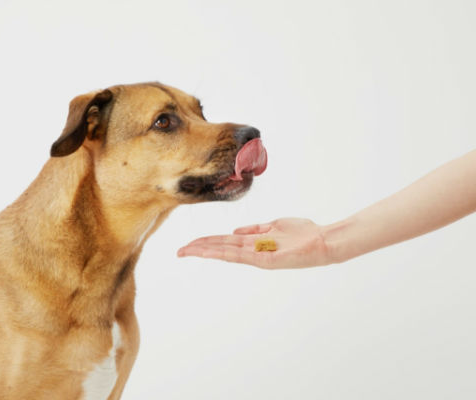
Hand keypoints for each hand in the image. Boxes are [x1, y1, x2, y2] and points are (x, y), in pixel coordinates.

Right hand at [177, 218, 331, 268]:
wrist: (323, 241)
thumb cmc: (303, 234)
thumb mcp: (275, 226)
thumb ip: (256, 229)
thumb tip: (235, 230)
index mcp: (254, 243)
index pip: (225, 242)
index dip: (206, 242)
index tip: (190, 244)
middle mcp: (253, 251)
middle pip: (221, 249)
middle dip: (200, 249)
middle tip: (179, 251)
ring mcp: (258, 256)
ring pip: (226, 252)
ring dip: (206, 251)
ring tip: (188, 251)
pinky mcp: (266, 259)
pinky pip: (241, 255)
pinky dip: (224, 253)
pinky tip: (211, 251)